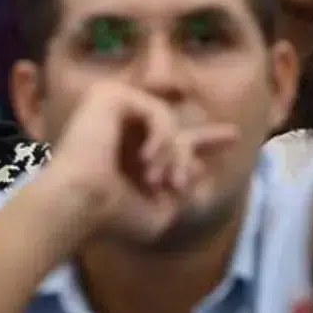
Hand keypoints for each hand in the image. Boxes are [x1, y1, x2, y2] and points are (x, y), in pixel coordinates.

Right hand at [42, 82, 238, 244]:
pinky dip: (162, 136)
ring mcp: (110, 108)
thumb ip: (180, 193)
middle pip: (174, 123)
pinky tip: (148, 160)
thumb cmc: (111, 217)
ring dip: (174, 154)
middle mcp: (117, 126)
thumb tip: (199, 169)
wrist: (79, 204)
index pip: (172, 138)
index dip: (204, 139)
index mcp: (126, 152)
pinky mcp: (107, 96)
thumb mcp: (159, 212)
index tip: (234, 137)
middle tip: (188, 176)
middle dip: (201, 142)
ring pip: (168, 121)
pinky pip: (157, 110)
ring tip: (162, 181)